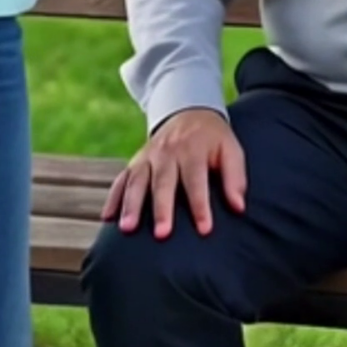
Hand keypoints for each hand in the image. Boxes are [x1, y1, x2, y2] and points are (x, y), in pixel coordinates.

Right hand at [100, 109, 246, 239]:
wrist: (189, 112)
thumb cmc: (214, 140)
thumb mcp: (231, 149)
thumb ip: (235, 178)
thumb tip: (239, 207)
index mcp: (193, 149)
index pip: (196, 180)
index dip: (200, 205)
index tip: (205, 230)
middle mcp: (167, 152)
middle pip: (163, 181)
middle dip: (161, 208)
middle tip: (162, 235)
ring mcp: (148, 156)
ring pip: (137, 180)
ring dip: (131, 204)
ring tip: (127, 229)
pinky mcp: (136, 161)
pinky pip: (121, 179)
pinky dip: (113, 198)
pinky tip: (107, 218)